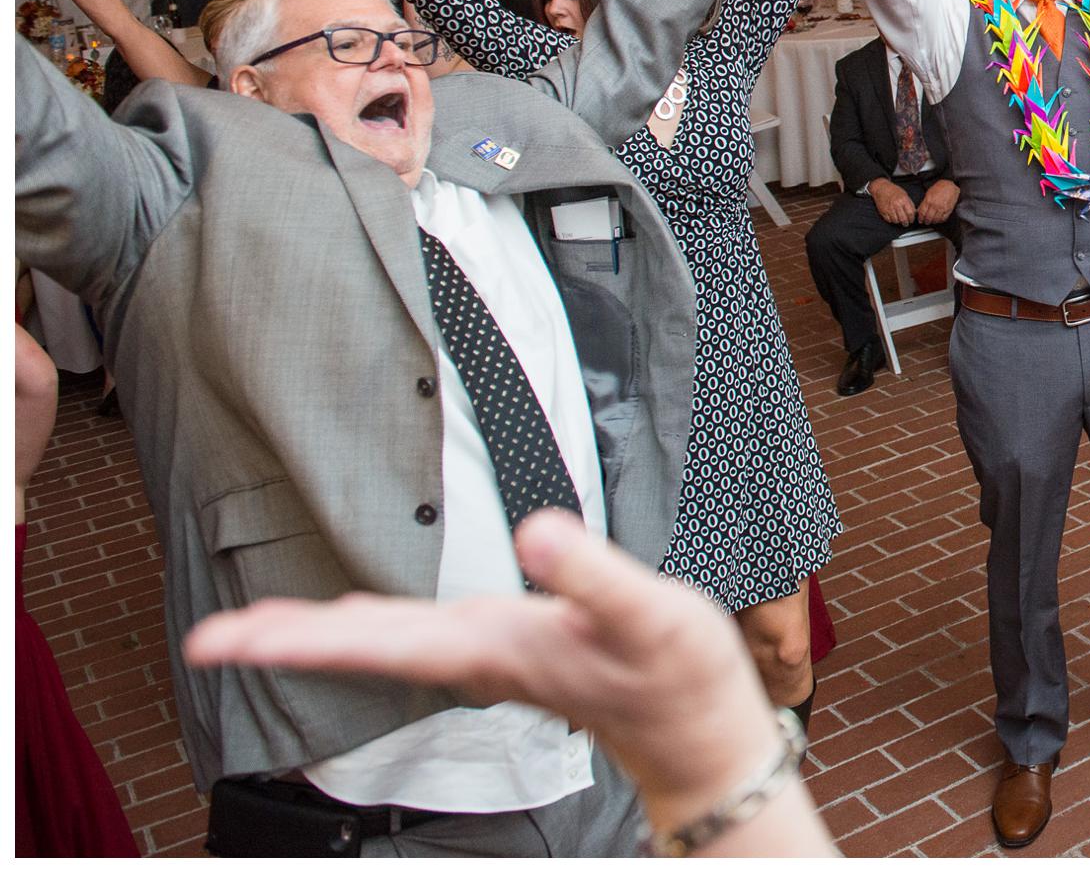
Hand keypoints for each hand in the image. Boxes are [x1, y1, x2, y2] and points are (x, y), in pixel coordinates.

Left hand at [183, 510, 800, 844]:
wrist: (704, 739)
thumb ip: (589, 573)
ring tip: (261, 629)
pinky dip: (375, 627)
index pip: (377, 640)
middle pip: (365, 646)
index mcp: (494, 647)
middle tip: (205, 642)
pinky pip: (418, 641)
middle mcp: (480, 657)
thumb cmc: (680, 678)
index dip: (301, 637)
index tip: (232, 640)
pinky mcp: (515, 652)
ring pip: (386, 645)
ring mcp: (494, 659)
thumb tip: (535, 531)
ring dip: (322, 635)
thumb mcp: (646, 611)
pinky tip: (362, 619)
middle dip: (286, 640)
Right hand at [867, 179, 915, 225]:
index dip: (912, 218)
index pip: (910, 213)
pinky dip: (892, 220)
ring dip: (898, 222)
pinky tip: (893, 217)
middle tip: (906, 223)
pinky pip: (889, 220)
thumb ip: (910, 204)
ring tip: (899, 219)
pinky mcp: (883, 211)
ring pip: (896, 221)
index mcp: (903, 200)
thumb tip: (914, 213)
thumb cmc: (893, 190)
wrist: (881, 188)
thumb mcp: (905, 194)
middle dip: (906, 223)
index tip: (911, 220)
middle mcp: (896, 204)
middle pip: (903, 219)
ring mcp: (889, 208)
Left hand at [916, 179, 959, 224]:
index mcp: (928, 200)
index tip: (920, 220)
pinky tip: (938, 220)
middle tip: (925, 222)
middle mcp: (935, 205)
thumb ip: (924, 202)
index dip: (920, 218)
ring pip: (936, 219)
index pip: (922, 212)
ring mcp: (942, 208)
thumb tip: (919, 210)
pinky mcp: (948, 210)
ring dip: (933, 222)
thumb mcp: (928, 193)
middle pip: (928, 217)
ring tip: (932, 221)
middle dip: (926, 221)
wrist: (950, 185)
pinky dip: (940, 221)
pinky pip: (943, 218)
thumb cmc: (939, 187)